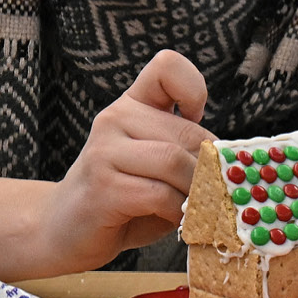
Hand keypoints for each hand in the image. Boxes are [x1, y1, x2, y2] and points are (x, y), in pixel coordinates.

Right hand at [39, 50, 211, 273]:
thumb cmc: (127, 197)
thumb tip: (229, 161)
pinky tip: (172, 217)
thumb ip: (189, 151)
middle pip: (189, 134)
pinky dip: (178, 211)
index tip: (195, 116)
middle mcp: (115, 118)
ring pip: (175, 161)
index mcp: (133, 105)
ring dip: (194, 191)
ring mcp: (104, 151)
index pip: (167, 66)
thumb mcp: (161, 164)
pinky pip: (160, 194)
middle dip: (207, 169)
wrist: (67, 230)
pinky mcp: (102, 186)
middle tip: (206, 190)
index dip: (193, 88)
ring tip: (191, 206)